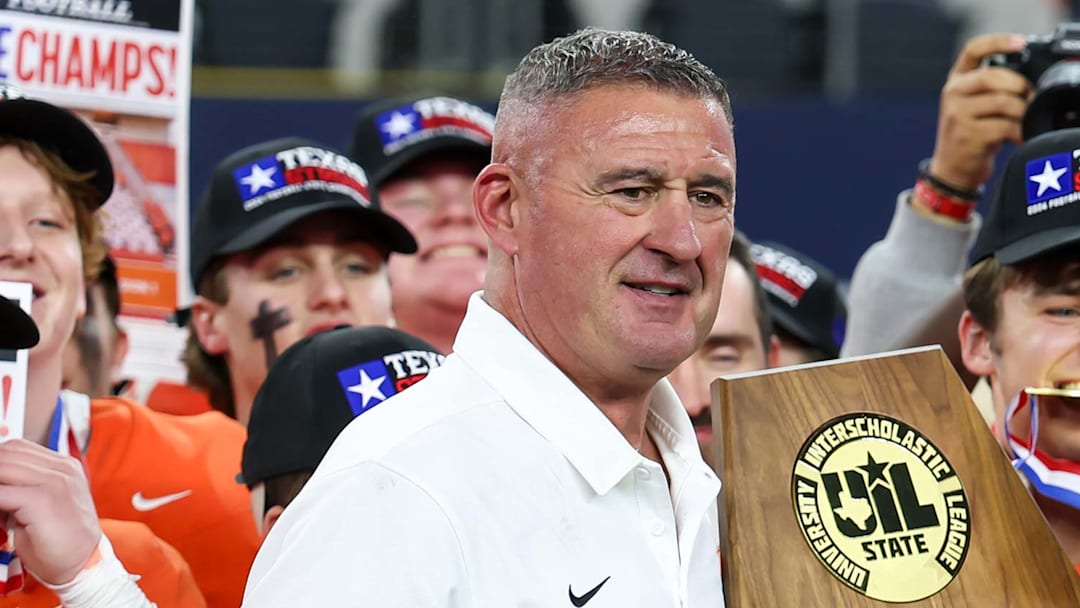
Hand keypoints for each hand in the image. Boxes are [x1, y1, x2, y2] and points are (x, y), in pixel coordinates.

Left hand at [0, 440, 99, 584]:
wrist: (81, 566)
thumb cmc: (58, 541)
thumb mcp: (40, 505)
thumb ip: (20, 487)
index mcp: (64, 467)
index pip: (17, 448)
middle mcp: (63, 469)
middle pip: (8, 453)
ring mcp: (57, 481)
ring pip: (3, 466)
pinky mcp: (45, 499)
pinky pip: (1, 492)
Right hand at [928, 33, 1030, 190]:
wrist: (952, 169)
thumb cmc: (970, 134)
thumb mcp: (973, 105)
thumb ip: (991, 87)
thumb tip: (1028, 81)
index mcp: (955, 81)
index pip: (973, 51)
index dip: (997, 42)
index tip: (1020, 43)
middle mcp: (952, 95)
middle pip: (992, 76)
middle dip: (1019, 85)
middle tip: (1030, 97)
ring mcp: (957, 115)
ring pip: (1003, 102)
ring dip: (1022, 112)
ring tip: (1024, 120)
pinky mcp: (968, 136)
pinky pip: (1004, 126)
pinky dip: (1019, 132)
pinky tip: (1019, 136)